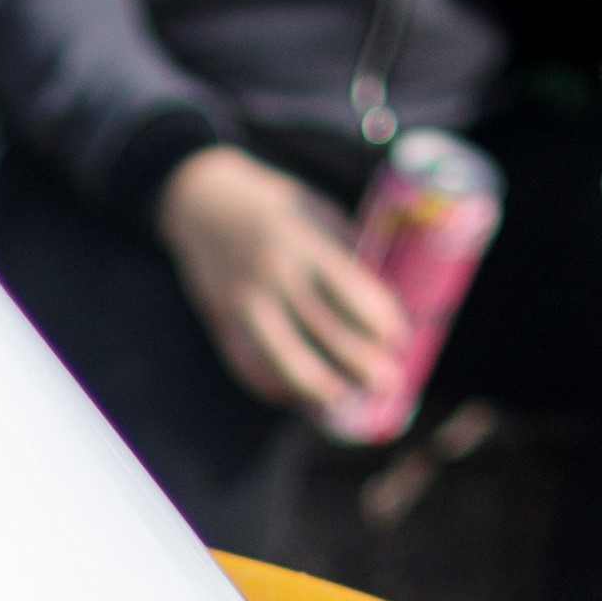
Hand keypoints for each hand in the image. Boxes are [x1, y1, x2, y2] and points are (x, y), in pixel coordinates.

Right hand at [155, 142, 412, 425]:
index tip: (401, 340)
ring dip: (320, 387)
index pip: (352, 292)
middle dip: (363, 364)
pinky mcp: (223, 320)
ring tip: (344, 399)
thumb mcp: (316, 212)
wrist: (201, 201)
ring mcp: (244, 302)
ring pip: (285, 359)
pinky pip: (251, 365)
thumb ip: (345, 252)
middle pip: (327, 331)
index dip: (381, 322)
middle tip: (388, 383)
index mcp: (304, 242)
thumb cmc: (273, 206)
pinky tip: (299, 396)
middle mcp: (274, 274)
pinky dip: (276, 386)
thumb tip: (386, 298)